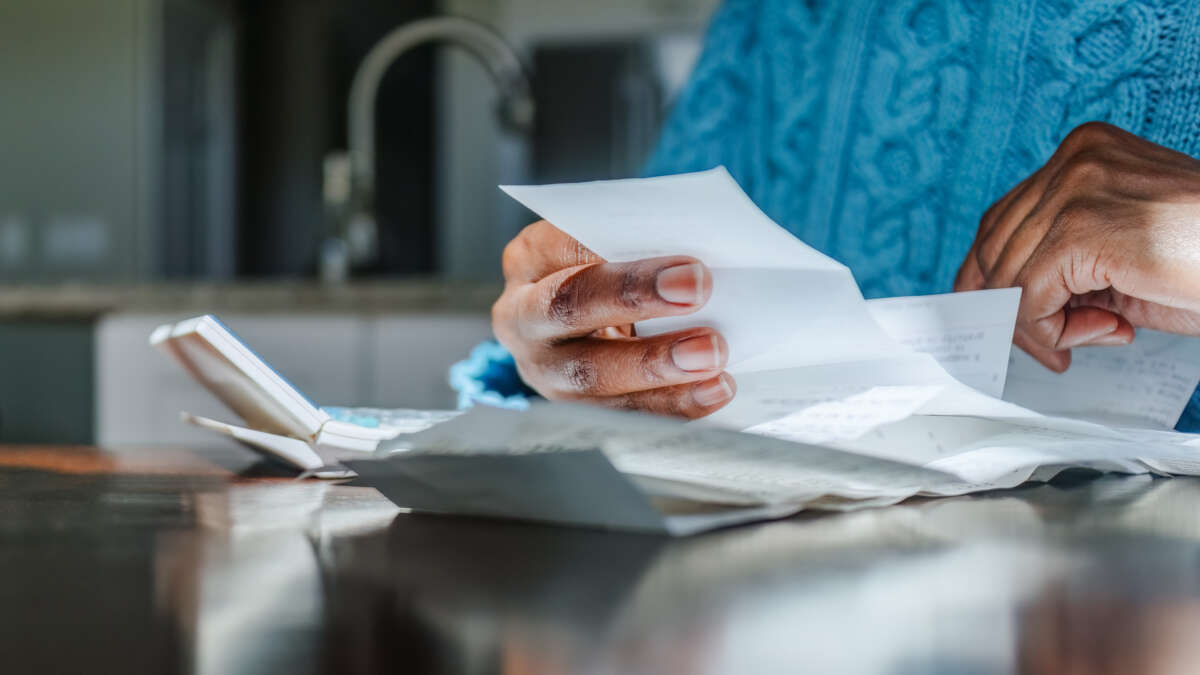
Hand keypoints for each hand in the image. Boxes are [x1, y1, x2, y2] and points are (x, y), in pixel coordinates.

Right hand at [492, 220, 734, 416]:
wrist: (588, 320)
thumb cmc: (608, 271)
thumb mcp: (608, 246)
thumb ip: (638, 243)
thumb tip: (694, 258)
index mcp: (529, 259)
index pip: (568, 249)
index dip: (624, 257)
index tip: (689, 267)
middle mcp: (522, 316)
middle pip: (569, 308)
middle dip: (635, 300)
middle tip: (697, 294)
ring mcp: (541, 368)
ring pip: (590, 375)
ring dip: (657, 367)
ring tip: (713, 357)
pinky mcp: (571, 408)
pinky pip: (620, 414)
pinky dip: (672, 404)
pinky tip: (713, 390)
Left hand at [955, 121, 1199, 371]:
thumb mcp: (1122, 254)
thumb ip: (1064, 263)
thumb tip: (1007, 302)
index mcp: (1084, 153)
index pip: (1002, 219)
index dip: (996, 277)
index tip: (1019, 320)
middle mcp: (1075, 159)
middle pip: (993, 246)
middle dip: (1016, 307)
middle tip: (1058, 342)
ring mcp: (1077, 188)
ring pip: (1008, 276)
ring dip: (1042, 325)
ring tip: (1097, 334)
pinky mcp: (1084, 229)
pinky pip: (1029, 296)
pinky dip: (1051, 330)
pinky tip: (1105, 334)